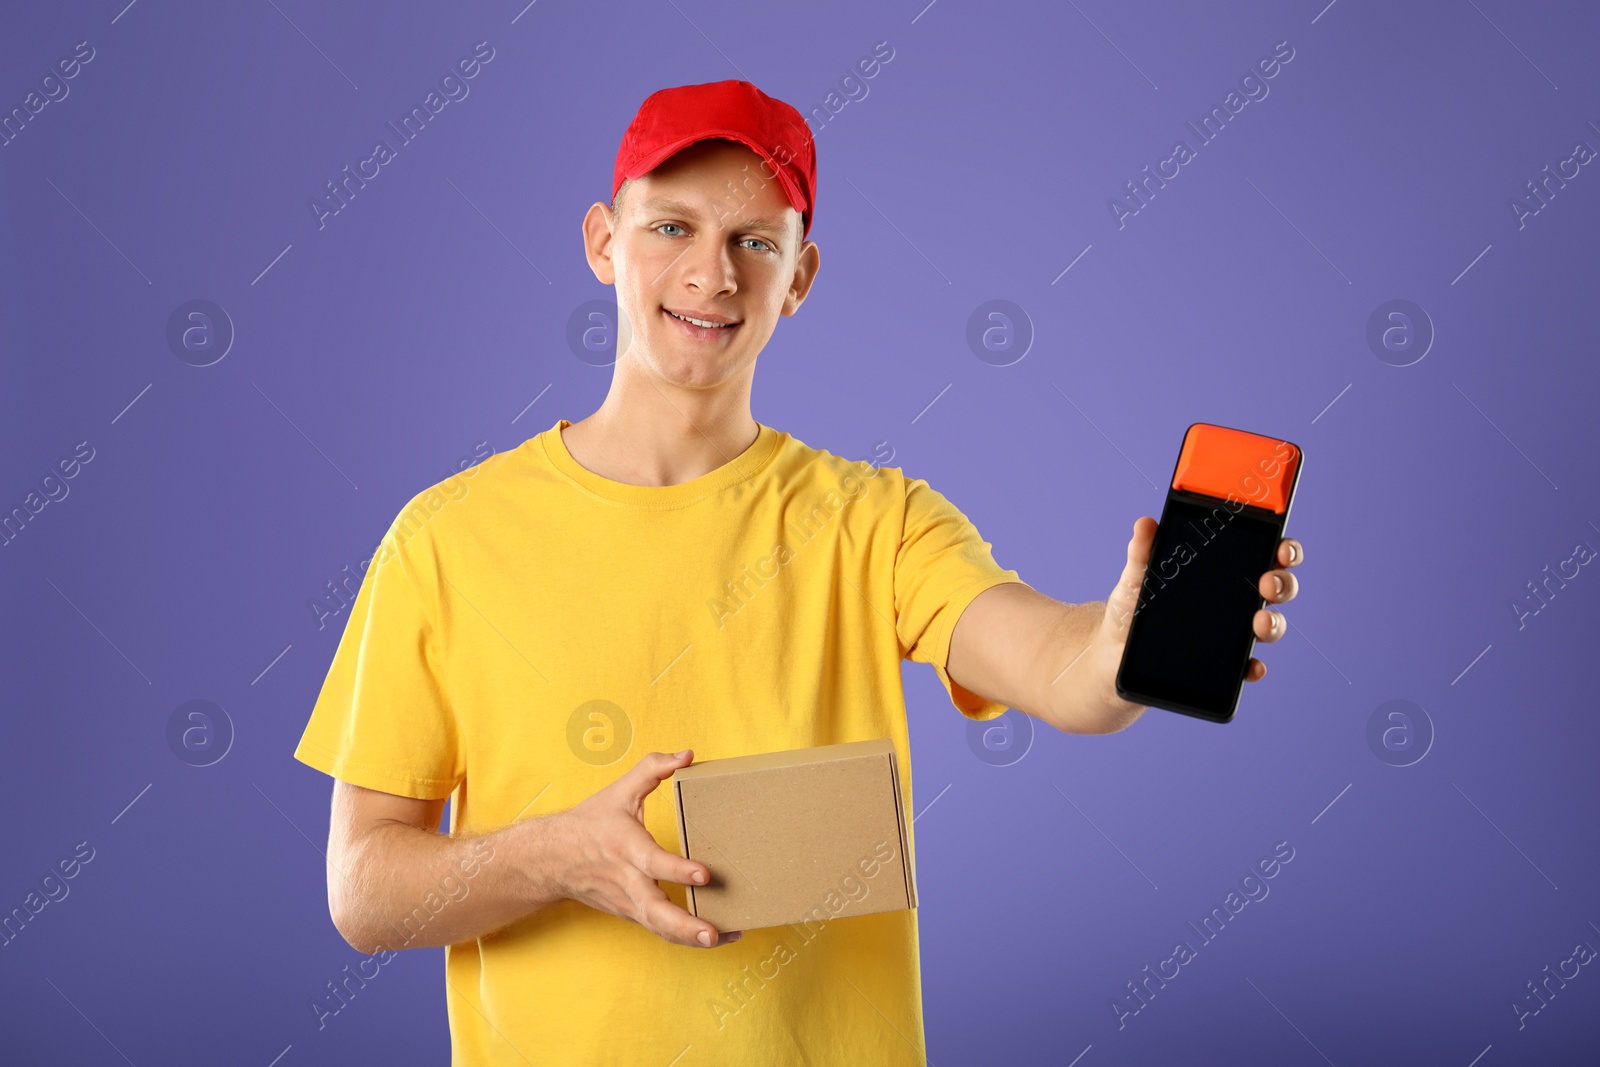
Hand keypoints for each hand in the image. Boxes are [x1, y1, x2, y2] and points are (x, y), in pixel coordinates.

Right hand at [551, 749, 742, 947]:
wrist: (552, 859)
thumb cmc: (590, 824)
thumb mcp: (619, 791)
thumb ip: (653, 769)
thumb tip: (686, 755)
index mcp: (626, 849)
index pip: (654, 863)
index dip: (678, 871)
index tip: (704, 874)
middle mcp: (628, 881)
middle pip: (657, 911)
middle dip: (686, 925)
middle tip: (713, 933)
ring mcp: (629, 903)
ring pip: (660, 929)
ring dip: (691, 938)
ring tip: (725, 939)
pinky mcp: (633, 915)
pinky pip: (660, 930)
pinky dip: (685, 938)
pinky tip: (716, 937)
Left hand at [1101, 518, 1305, 683]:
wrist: (1113, 656)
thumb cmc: (1131, 610)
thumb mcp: (1136, 578)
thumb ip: (1143, 552)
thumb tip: (1145, 523)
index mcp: (1221, 572)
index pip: (1263, 553)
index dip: (1282, 549)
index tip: (1282, 548)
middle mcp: (1234, 601)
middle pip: (1277, 588)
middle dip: (1283, 583)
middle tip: (1268, 584)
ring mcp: (1232, 634)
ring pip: (1269, 626)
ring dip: (1273, 624)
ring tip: (1259, 623)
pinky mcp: (1223, 666)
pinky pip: (1247, 667)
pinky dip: (1254, 667)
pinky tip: (1251, 666)